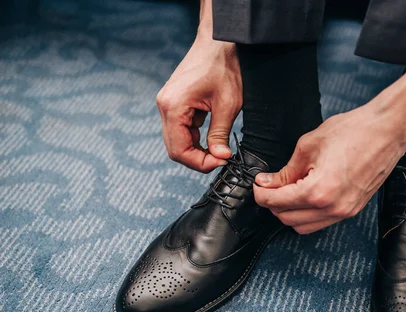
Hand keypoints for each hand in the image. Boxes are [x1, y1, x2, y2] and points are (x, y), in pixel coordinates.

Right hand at [156, 27, 240, 171]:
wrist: (219, 41)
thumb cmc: (223, 66)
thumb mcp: (228, 104)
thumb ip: (220, 133)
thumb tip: (220, 157)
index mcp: (173, 106)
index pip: (179, 150)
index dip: (200, 163)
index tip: (221, 162)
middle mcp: (165, 106)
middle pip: (175, 148)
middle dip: (198, 159)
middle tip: (221, 159)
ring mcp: (168, 104)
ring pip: (178, 140)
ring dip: (197, 149)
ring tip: (219, 149)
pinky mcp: (175, 102)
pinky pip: (181, 129)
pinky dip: (195, 138)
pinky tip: (212, 136)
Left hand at [253, 58, 405, 233]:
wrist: (387, 130)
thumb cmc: (353, 131)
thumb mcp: (309, 146)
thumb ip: (286, 170)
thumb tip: (268, 182)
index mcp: (319, 191)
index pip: (278, 202)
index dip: (261, 194)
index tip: (258, 184)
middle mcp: (333, 208)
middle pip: (287, 219)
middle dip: (273, 204)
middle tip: (269, 185)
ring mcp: (345, 212)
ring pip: (303, 226)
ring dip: (290, 212)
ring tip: (287, 190)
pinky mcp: (352, 210)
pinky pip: (321, 222)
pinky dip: (307, 214)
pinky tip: (305, 194)